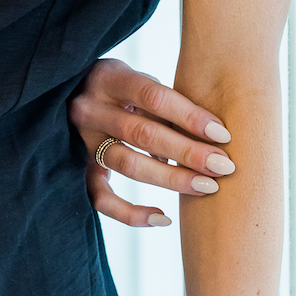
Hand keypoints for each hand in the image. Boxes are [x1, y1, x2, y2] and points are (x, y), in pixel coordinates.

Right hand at [69, 58, 236, 227]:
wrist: (72, 92)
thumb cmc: (122, 86)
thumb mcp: (139, 79)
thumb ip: (165, 104)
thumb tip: (210, 137)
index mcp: (109, 77)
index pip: (154, 97)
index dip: (190, 117)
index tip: (222, 134)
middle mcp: (91, 108)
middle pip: (143, 134)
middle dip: (188, 152)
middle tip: (223, 166)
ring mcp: (81, 140)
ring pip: (128, 165)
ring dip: (171, 179)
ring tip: (206, 186)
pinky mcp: (77, 168)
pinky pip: (102, 198)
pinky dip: (131, 214)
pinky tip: (164, 218)